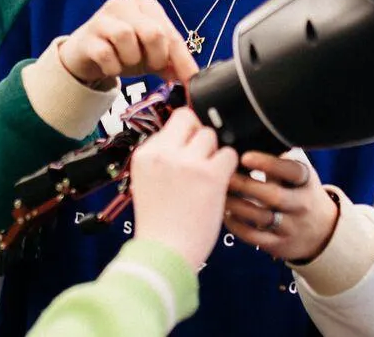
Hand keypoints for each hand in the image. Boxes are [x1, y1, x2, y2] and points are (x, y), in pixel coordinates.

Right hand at [56, 0, 198, 88]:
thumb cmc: (121, 50)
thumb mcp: (149, 55)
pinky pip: (106, 54)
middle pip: (153, 32)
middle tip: (150, 67)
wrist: (84, 55)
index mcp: (144, 5)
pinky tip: (111, 67)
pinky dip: (113, 67)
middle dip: (156, 58)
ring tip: (126, 62)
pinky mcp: (86, 36)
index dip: (182, 60)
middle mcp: (123, 5)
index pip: (170, 33)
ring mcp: (102, 18)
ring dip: (131, 60)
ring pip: (127, 37)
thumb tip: (192, 79)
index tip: (190, 82)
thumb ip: (171, 63)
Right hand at [130, 108, 239, 269]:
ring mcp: (187, 162)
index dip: (183, 135)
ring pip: (210, 136)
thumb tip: (184, 139)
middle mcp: (164, 153)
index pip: (171, 123)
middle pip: (191, 122)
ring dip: (214, 153)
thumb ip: (161, 158)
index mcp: (145, 154)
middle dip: (198, 140)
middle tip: (200, 163)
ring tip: (208, 177)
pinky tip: (220, 183)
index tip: (188, 150)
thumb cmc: (158, 223)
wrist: (165, 251)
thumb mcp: (144, 182)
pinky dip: (229, 167)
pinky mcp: (210, 175)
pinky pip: (229, 155)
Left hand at [224, 151, 339, 262]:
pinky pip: (255, 236)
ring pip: (261, 217)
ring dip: (236, 205)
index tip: (245, 157)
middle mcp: (302, 204)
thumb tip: (243, 138)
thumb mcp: (297, 173)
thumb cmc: (297, 191)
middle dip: (244, 185)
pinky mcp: (280, 244)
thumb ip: (277, 158)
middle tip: (222, 176)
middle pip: (273, 196)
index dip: (268, 164)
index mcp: (305, 181)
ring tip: (218, 193)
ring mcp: (292, 226)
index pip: (291, 171)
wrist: (321, 230)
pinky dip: (237, 225)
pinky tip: (226, 213)